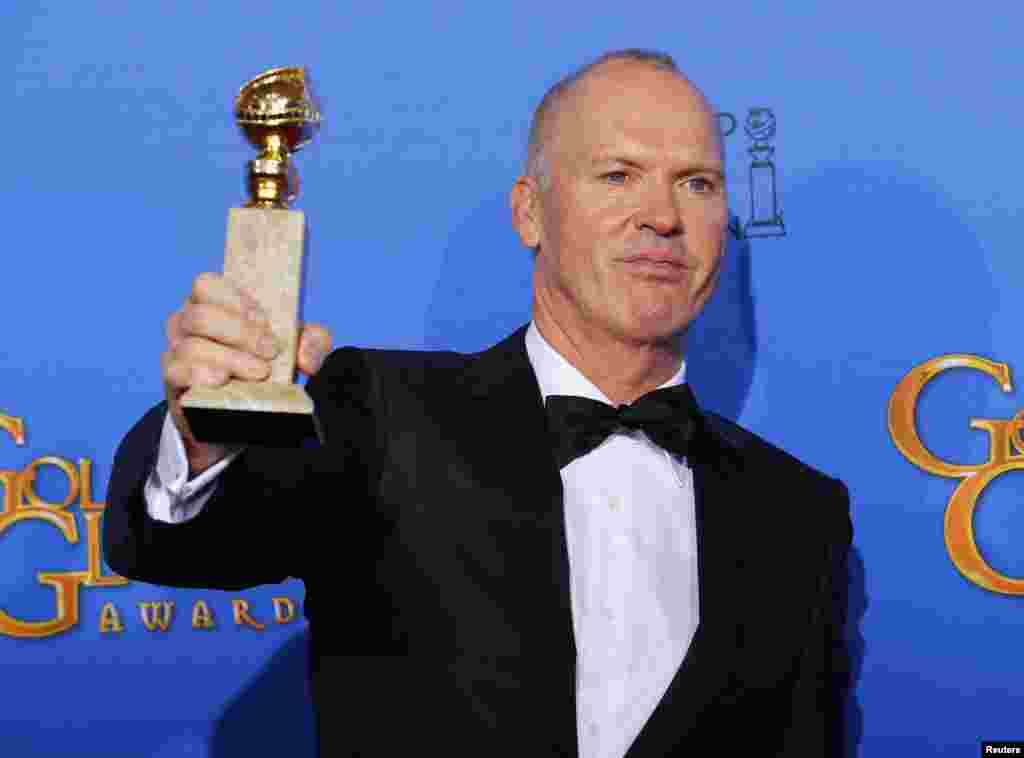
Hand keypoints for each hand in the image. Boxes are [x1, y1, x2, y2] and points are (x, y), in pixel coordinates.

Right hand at [161, 272, 331, 474]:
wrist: (245, 414)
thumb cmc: (267, 367)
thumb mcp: (295, 349)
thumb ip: (313, 342)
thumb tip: (307, 359)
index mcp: (212, 305)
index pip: (206, 285)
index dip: (235, 300)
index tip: (264, 321)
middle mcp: (187, 325)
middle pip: (199, 316)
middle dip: (239, 333)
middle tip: (269, 352)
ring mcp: (176, 353)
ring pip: (190, 347)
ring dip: (230, 359)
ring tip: (259, 374)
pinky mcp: (174, 384)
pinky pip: (175, 373)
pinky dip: (200, 375)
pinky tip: (222, 381)